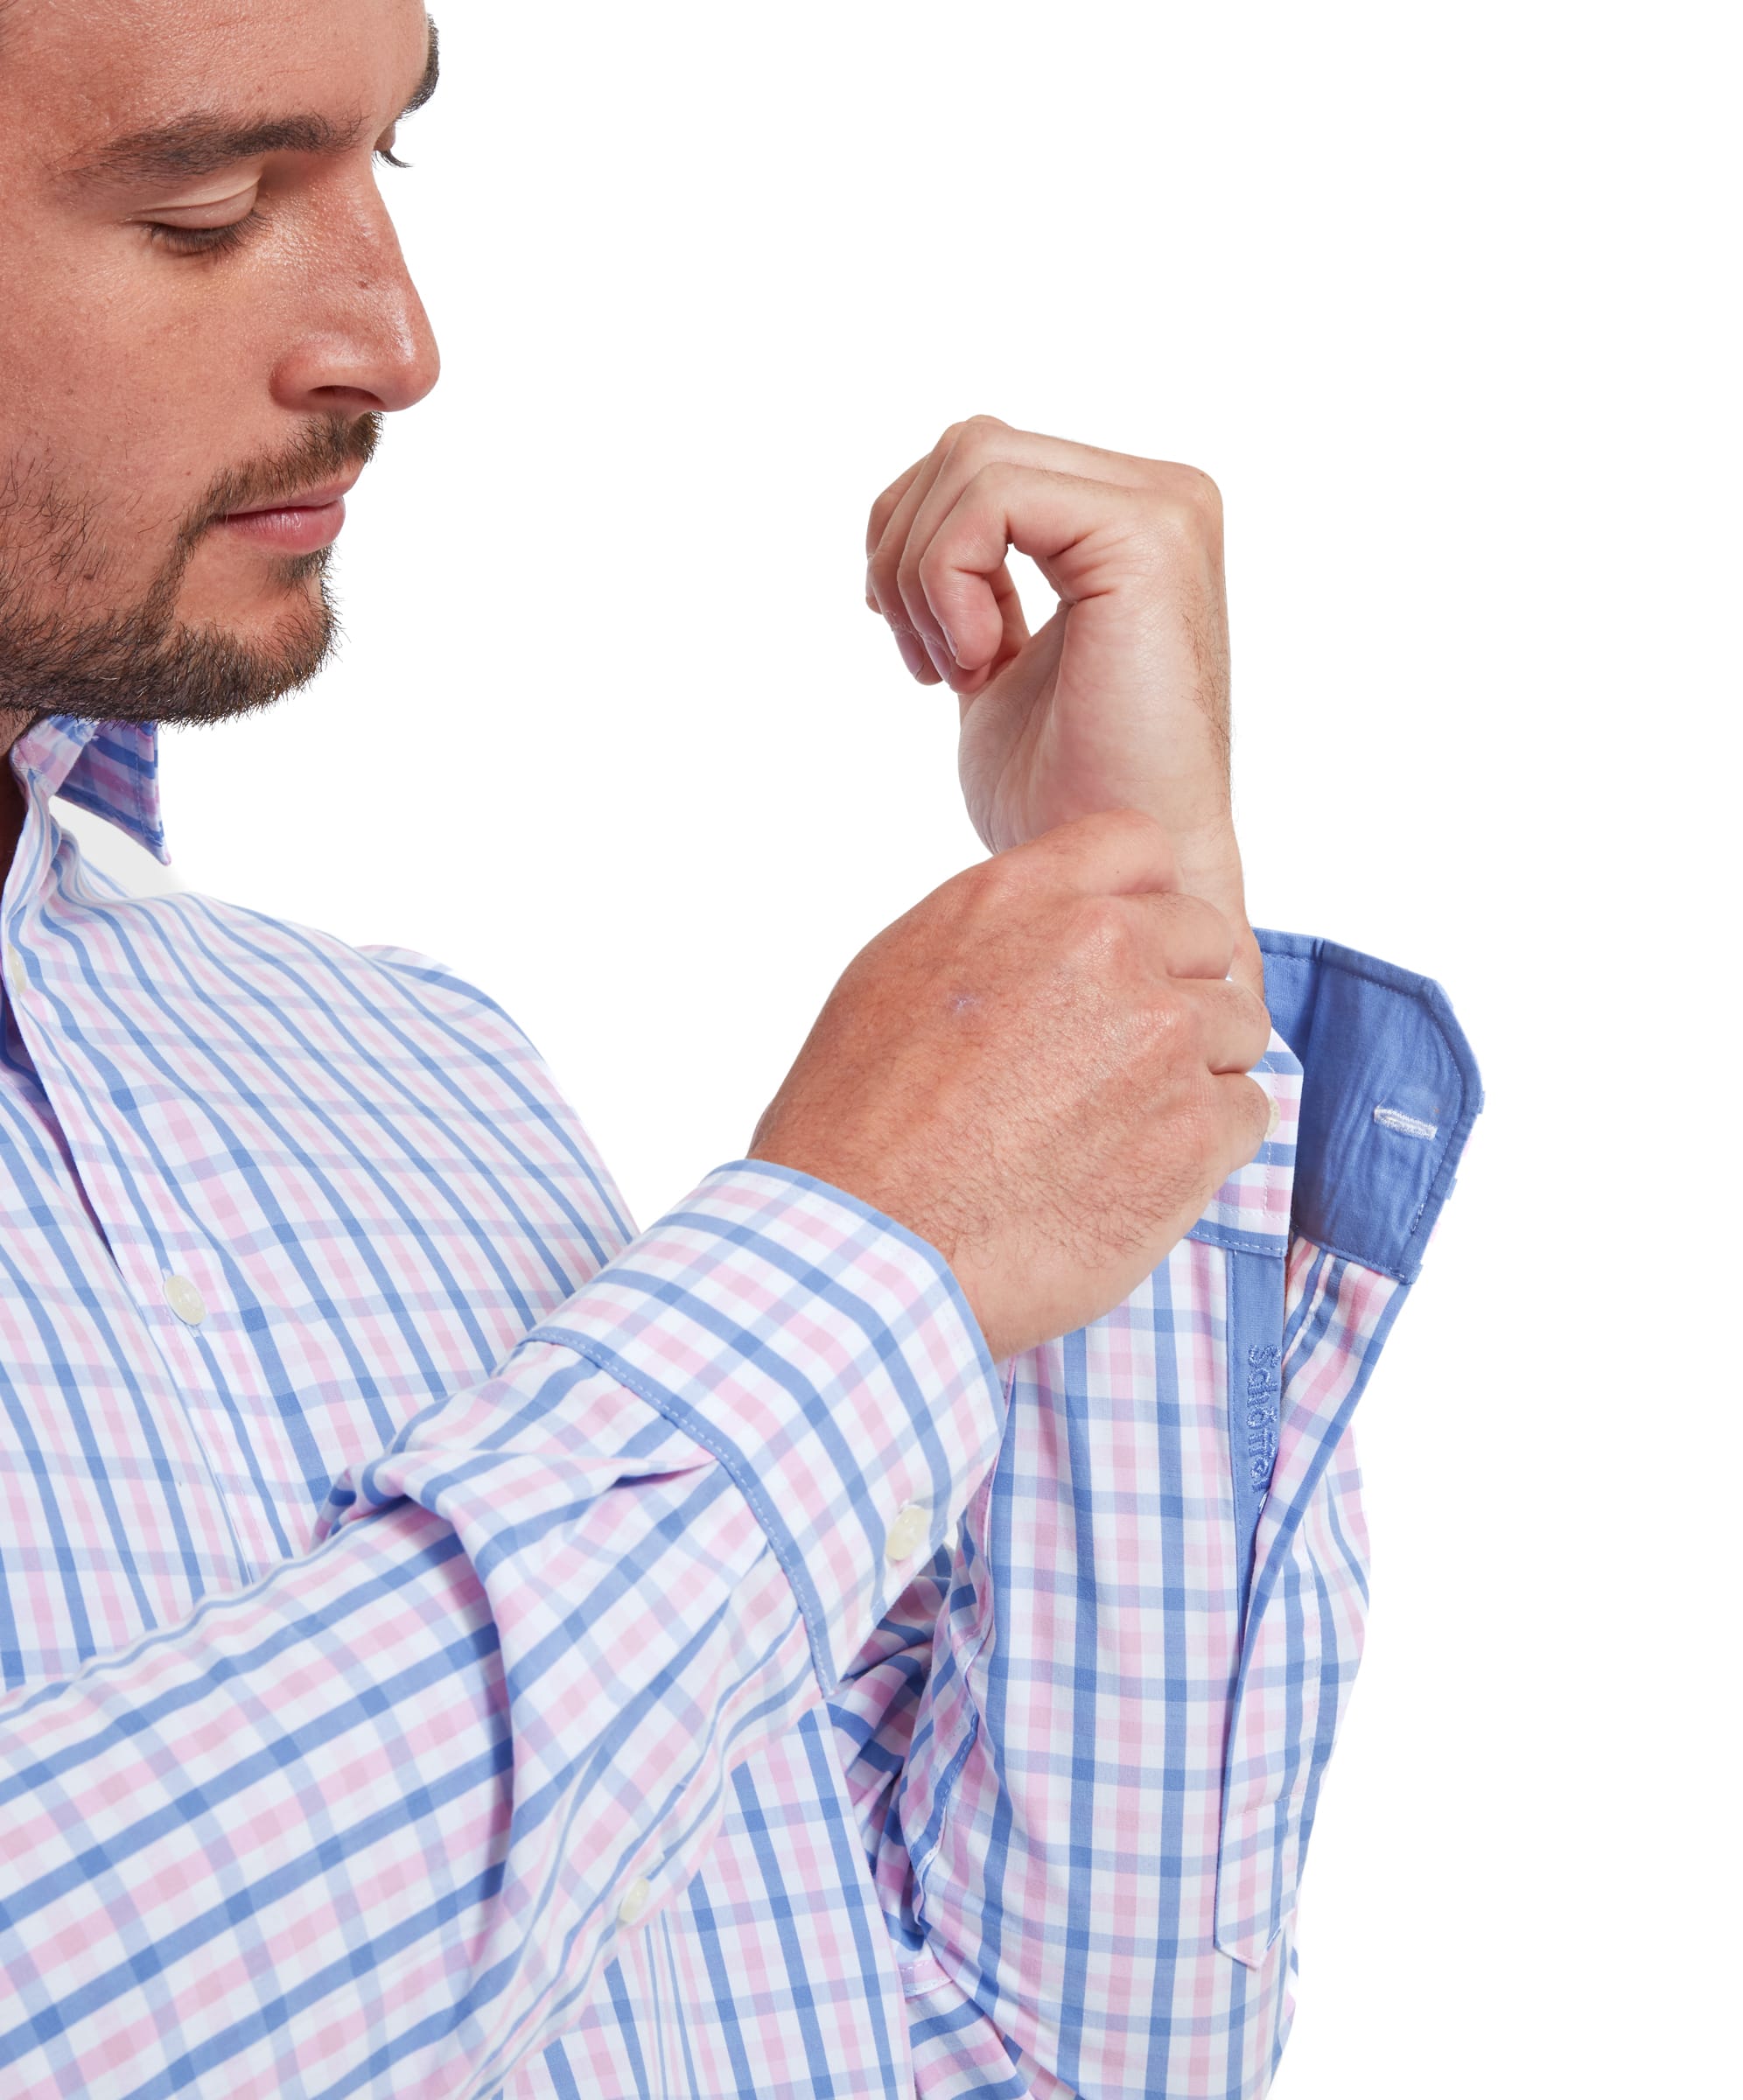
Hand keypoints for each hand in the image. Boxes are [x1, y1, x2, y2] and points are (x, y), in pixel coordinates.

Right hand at [748, 810, 1271, 1361]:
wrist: (865, 1242)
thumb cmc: (856, 1121)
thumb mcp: (900, 971)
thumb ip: (1001, 930)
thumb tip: (1054, 933)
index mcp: (1026, 897)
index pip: (1141, 846)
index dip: (1140, 903)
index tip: (1121, 954)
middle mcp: (1106, 950)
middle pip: (1205, 939)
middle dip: (1173, 989)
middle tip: (1115, 1060)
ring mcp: (1162, 1040)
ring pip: (1235, 1027)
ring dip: (1194, 1067)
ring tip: (1118, 1124)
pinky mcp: (1194, 1133)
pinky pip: (1244, 1112)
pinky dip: (1204, 1142)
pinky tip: (1135, 1168)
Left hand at [864, 415, 1259, 995]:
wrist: (1123, 876)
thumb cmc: (1063, 795)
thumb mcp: (996, 655)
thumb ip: (975, 575)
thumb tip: (911, 513)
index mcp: (1130, 518)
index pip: (977, 458)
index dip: (912, 545)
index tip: (924, 654)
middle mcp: (1164, 496)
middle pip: (966, 444)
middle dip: (905, 553)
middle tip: (929, 665)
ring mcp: (1166, 509)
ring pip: (970, 457)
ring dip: (923, 575)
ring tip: (957, 671)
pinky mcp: (1149, 537)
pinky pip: (992, 500)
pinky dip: (948, 582)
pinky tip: (977, 666)